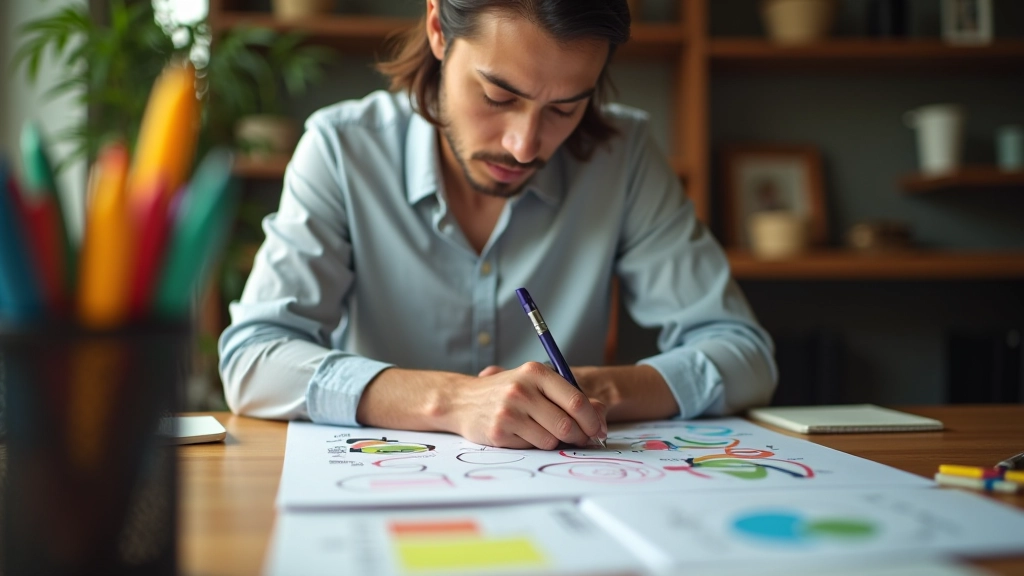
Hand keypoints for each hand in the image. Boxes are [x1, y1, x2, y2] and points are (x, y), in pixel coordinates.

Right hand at [445, 362, 606, 449]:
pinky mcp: (499, 431)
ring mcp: (509, 411)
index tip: (599, 430)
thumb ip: (567, 394)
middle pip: (567, 425)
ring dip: (555, 442)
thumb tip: (600, 414)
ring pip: (551, 440)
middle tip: (582, 440)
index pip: (576, 401)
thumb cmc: (506, 392)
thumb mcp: (534, 383)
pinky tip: (524, 433)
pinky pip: (532, 447)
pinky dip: (535, 444)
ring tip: (544, 431)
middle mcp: (522, 389)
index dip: (593, 420)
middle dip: (580, 437)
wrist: (463, 400)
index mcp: (536, 372)